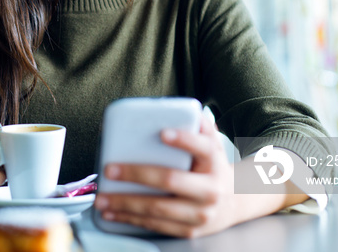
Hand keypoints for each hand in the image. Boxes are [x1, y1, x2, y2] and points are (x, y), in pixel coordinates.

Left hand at [94, 116, 305, 237]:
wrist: (235, 203)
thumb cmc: (212, 167)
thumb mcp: (213, 144)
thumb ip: (200, 125)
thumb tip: (184, 107)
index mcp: (214, 162)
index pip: (204, 147)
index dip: (184, 140)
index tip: (162, 133)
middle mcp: (210, 189)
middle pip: (171, 180)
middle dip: (137, 174)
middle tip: (110, 169)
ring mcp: (200, 213)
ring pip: (159, 209)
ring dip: (126, 204)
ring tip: (102, 198)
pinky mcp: (190, 230)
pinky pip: (157, 225)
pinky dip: (132, 219)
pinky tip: (113, 213)